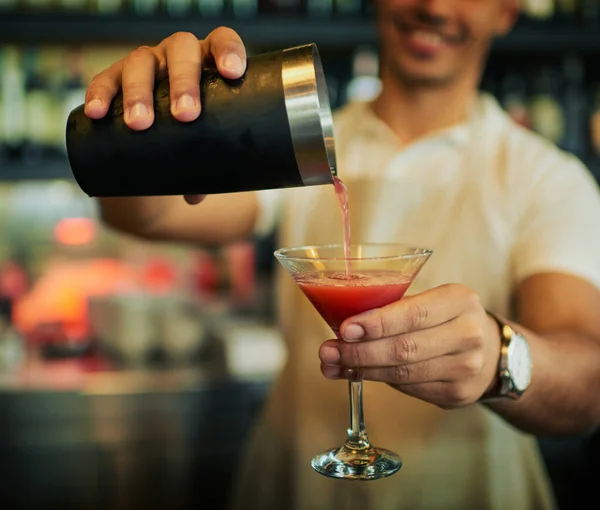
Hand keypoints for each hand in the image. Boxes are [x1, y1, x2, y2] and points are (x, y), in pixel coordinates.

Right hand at [84, 28, 246, 204]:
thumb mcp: (204, 145)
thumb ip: (206, 169)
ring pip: (140, 63)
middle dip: (183, 81)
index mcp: (208, 62)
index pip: (221, 42)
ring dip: (139, 91)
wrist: (157, 130)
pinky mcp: (115, 76)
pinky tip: (97, 113)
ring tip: (139, 123)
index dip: (229, 51)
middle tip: (185, 115)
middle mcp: (177, 54)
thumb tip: (195, 196)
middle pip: (181, 51)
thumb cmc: (192, 133)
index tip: (232, 73)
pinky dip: (99, 94)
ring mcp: (146, 63)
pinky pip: (105, 79)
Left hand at [318, 284, 501, 408]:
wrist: (490, 351)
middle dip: (359, 352)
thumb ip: (392, 308)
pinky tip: (358, 374)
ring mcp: (467, 368)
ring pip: (403, 374)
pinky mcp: (458, 394)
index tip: (344, 329)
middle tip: (328, 351)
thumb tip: (339, 323)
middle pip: (404, 349)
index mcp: (459, 300)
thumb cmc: (444, 319)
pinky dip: (379, 381)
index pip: (413, 314)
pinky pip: (409, 389)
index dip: (376, 324)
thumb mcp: (430, 300)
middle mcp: (469, 333)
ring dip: (362, 370)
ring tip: (333, 364)